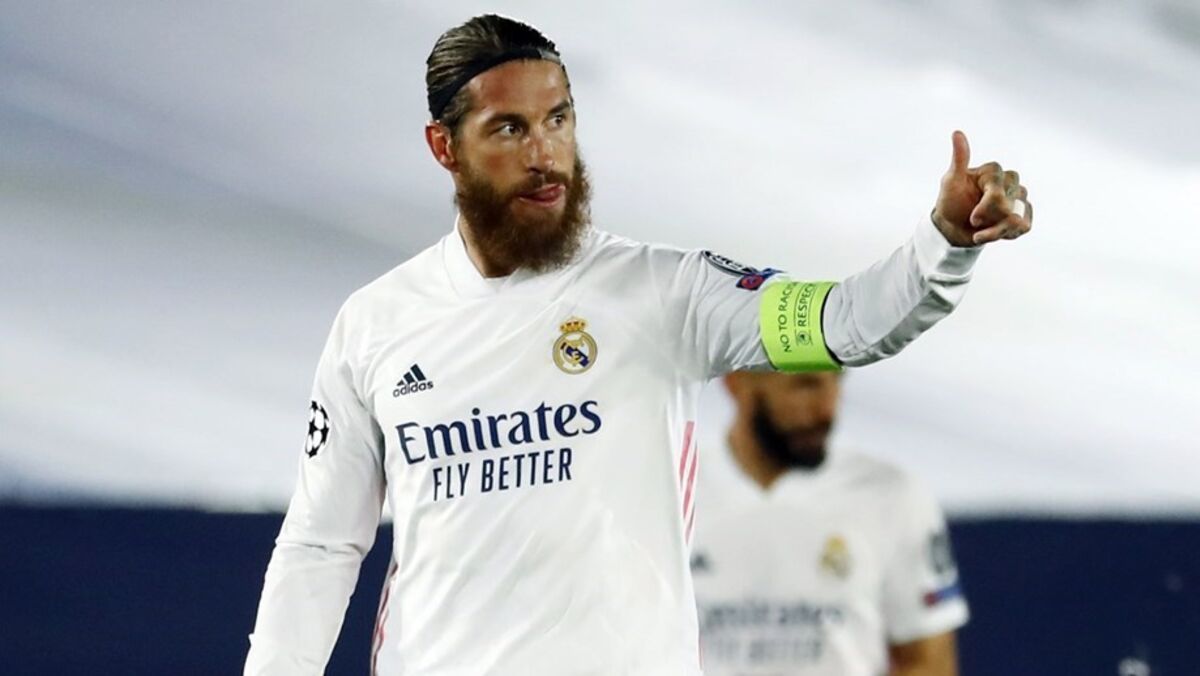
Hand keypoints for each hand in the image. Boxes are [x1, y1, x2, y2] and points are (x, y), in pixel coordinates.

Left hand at [932, 130, 1032, 246]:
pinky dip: (1007, 235)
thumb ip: (959, 159)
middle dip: (990, 220)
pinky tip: (992, 233)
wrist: (953, 227)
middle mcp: (1010, 182)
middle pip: (1009, 205)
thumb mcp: (951, 181)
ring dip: (996, 232)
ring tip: (980, 234)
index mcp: (993, 171)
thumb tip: (957, 133)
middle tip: (974, 222)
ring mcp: (1018, 198)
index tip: (972, 217)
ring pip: (1017, 217)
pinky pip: (1024, 226)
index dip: (986, 207)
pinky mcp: (1023, 214)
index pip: (999, 190)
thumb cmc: (951, 201)